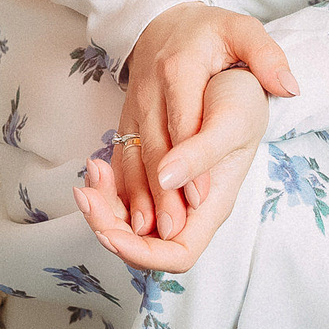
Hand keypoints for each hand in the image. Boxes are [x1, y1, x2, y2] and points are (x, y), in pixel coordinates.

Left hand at [76, 68, 266, 272]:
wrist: (240, 74)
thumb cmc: (242, 99)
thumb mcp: (230, 122)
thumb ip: (201, 155)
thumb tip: (166, 181)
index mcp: (212, 204)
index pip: (178, 253)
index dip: (143, 253)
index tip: (110, 234)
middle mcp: (190, 205)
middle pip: (145, 240)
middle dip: (109, 225)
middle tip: (85, 194)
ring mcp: (171, 190)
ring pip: (130, 217)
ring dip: (104, 202)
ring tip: (90, 172)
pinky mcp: (155, 170)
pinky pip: (126, 192)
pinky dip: (108, 185)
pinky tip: (96, 164)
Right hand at [119, 3, 296, 240]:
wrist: (163, 21)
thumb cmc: (209, 32)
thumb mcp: (242, 30)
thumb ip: (266, 54)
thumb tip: (289, 86)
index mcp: (180, 69)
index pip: (183, 121)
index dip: (190, 161)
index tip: (199, 197)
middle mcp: (151, 91)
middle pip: (153, 147)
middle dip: (161, 192)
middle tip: (174, 230)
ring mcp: (134, 108)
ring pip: (132, 157)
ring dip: (137, 197)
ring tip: (147, 234)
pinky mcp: (125, 122)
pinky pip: (121, 159)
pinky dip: (122, 190)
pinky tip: (130, 219)